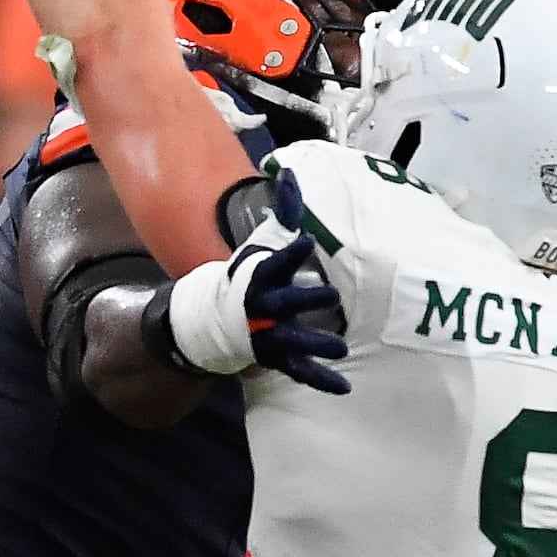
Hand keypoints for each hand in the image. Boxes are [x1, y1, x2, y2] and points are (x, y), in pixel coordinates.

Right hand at [159, 169, 347, 393]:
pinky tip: (344, 387)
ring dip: (314, 344)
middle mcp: (261, 308)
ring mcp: (267, 336)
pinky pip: (300, 371)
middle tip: (331, 294)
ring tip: (339, 348)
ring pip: (291, 341)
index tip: (305, 243)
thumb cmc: (248, 275)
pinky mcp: (276, 358)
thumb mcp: (262, 242)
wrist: (212, 320)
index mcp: (258, 277)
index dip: (288, 253)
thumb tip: (289, 170)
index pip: (273, 263)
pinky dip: (320, 380)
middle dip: (304, 299)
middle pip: (281, 304)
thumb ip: (284, 211)